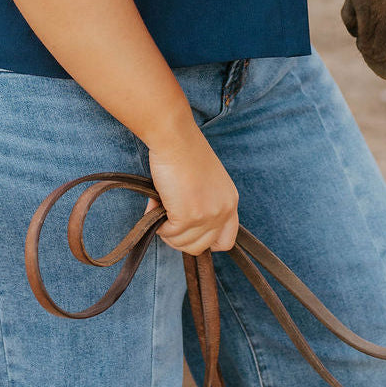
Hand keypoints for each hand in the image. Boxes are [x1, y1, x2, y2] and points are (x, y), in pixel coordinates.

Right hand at [147, 123, 239, 256]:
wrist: (176, 139)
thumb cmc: (185, 153)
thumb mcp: (207, 183)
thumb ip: (205, 205)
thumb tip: (184, 230)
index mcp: (231, 201)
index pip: (226, 241)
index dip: (205, 242)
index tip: (189, 232)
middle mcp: (224, 211)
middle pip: (199, 247)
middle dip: (179, 237)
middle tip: (167, 217)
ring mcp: (208, 215)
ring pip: (182, 243)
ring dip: (166, 229)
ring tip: (160, 204)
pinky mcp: (188, 216)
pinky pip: (168, 233)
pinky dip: (156, 222)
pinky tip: (155, 203)